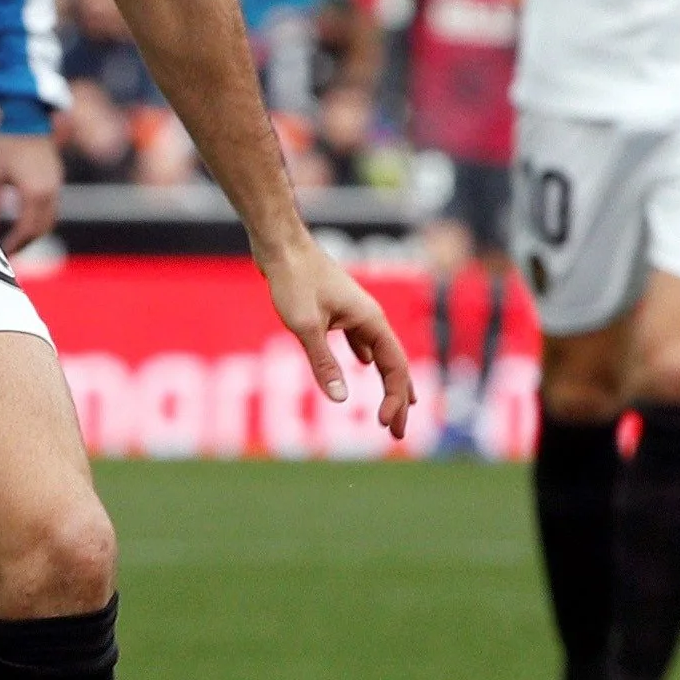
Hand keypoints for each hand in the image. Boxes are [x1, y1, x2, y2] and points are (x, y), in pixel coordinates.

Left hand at [0, 128, 63, 246]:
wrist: (24, 114)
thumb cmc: (4, 142)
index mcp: (35, 193)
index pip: (27, 230)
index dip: (15, 245)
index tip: (2, 254)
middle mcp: (51, 190)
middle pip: (43, 228)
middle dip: (26, 243)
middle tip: (9, 252)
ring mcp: (56, 182)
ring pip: (50, 218)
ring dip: (34, 230)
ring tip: (16, 238)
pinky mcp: (55, 174)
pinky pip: (51, 204)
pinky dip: (38, 216)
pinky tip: (22, 217)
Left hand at [259, 237, 414, 438]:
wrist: (280, 244)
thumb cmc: (293, 280)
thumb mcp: (305, 326)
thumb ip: (322, 362)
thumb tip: (339, 400)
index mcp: (371, 320)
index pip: (394, 367)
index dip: (395, 399)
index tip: (385, 426)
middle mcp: (369, 316)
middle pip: (393, 364)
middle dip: (398, 400)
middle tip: (397, 435)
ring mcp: (355, 312)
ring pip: (380, 352)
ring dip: (386, 381)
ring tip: (391, 406)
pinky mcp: (338, 309)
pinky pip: (362, 339)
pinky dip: (367, 358)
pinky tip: (362, 365)